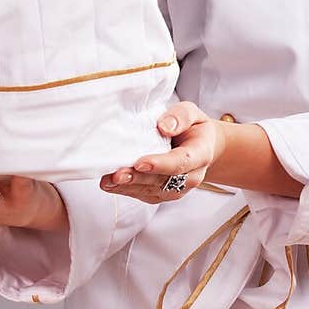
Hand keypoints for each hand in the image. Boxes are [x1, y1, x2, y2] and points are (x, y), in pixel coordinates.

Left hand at [99, 101, 226, 204]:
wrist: (200, 146)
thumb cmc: (193, 128)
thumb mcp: (192, 113)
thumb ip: (181, 116)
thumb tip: (164, 126)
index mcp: (201, 154)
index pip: (181, 162)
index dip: (161, 164)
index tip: (140, 162)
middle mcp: (191, 176)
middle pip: (163, 181)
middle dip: (138, 179)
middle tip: (118, 174)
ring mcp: (177, 188)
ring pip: (151, 191)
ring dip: (128, 187)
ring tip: (108, 180)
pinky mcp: (162, 194)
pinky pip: (144, 195)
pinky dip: (126, 190)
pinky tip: (110, 184)